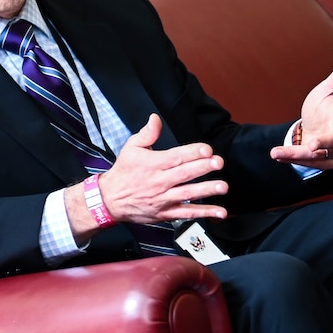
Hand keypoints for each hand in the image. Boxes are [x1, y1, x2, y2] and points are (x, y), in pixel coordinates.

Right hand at [70, 114, 228, 242]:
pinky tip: (219, 211)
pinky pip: (186, 213)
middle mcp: (159, 181)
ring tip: (222, 186)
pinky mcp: (166, 213)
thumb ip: (147, 133)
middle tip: (218, 162)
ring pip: (187, 194)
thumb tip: (155, 118)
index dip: (192, 152)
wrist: (109, 200)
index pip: (175, 157)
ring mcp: (163, 199)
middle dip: (203, 168)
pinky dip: (203, 213)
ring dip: (206, 190)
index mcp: (152, 164)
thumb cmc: (123, 173)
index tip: (207, 149)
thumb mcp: (131, 148)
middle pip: (184, 174)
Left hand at [270, 55, 332, 170]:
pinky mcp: (326, 164)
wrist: (315, 128)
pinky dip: (292, 159)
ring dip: (296, 154)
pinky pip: (308, 164)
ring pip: (316, 155)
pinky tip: (277, 155)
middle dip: (321, 143)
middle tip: (310, 145)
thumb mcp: (326, 90)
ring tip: (276, 153)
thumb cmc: (323, 107)